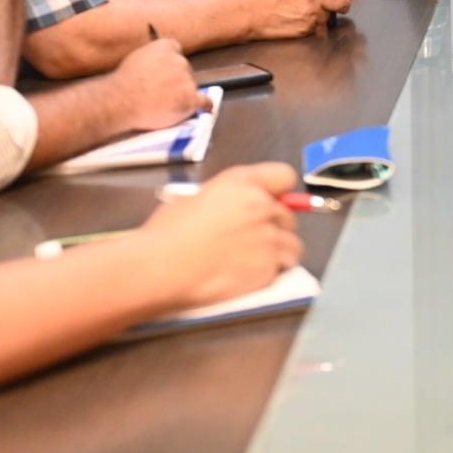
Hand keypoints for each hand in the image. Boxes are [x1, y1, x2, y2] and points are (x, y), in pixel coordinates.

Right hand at [110, 38, 210, 130]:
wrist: (122, 101)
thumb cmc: (123, 83)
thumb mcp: (135, 59)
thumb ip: (151, 59)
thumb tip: (156, 66)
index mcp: (164, 47)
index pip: (176, 50)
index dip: (171, 63)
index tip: (167, 71)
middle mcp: (179, 60)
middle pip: (186, 70)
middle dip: (177, 80)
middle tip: (163, 92)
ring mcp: (187, 80)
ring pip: (192, 86)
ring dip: (184, 94)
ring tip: (167, 104)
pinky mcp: (190, 98)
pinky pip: (205, 102)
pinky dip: (205, 106)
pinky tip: (205, 109)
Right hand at [139, 162, 302, 308]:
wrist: (160, 268)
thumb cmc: (166, 234)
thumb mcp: (194, 198)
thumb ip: (225, 198)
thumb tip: (234, 207)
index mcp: (242, 183)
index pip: (283, 176)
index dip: (277, 191)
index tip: (272, 201)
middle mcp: (262, 207)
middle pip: (289, 215)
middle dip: (274, 226)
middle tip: (251, 239)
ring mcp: (269, 239)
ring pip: (292, 245)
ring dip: (278, 252)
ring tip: (252, 260)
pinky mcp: (268, 269)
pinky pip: (281, 270)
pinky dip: (269, 274)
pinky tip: (245, 275)